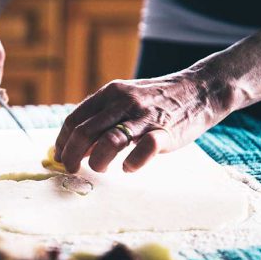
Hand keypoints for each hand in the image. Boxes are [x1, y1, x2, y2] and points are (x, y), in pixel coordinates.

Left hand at [55, 72, 228, 172]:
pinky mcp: (165, 132)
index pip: (74, 120)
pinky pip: (143, 150)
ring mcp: (144, 117)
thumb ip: (102, 116)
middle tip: (72, 169)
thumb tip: (75, 145)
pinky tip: (128, 167)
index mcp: (109, 93)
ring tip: (101, 168)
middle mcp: (123, 102)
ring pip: (109, 141)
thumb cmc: (156, 100)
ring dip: (98, 161)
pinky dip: (131, 163)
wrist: (200, 90)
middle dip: (72, 156)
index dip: (63, 142)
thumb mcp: (124, 98)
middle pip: (85, 132)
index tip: (60, 157)